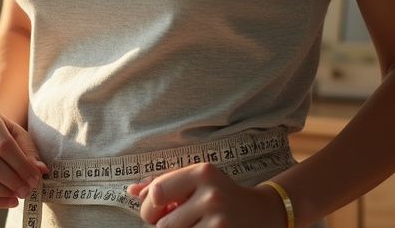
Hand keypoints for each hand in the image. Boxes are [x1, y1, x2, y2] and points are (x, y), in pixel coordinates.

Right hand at [0, 105, 50, 208]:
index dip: (22, 165)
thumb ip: (30, 153)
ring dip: (2, 193)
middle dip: (13, 181)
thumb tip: (39, 170)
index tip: (36, 178)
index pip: (3, 145)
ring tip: (18, 195)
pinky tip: (6, 201)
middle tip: (28, 190)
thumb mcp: (19, 136)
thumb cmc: (2, 135)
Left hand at [124, 162, 287, 226]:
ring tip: (193, 226)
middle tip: (179, 223)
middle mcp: (211, 194)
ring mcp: (219, 219)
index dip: (149, 208)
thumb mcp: (196, 181)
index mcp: (202, 172)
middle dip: (164, 227)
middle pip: (163, 225)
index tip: (157, 213)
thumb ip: (164, 184)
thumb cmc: (221, 195)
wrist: (263, 213)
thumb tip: (131, 191)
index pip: (157, 193)